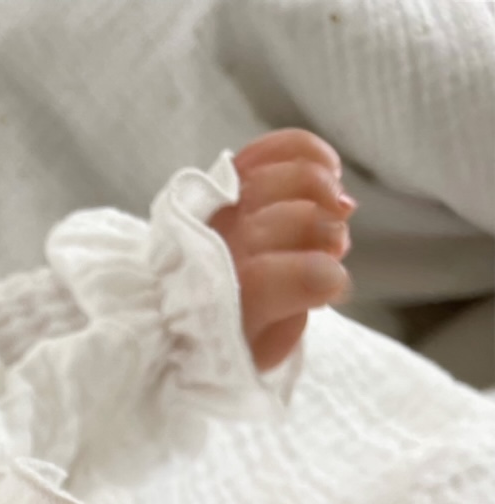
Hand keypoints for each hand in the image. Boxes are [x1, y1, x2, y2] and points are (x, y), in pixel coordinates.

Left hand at [209, 128, 353, 372]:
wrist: (168, 307)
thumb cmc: (225, 333)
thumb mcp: (252, 352)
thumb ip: (287, 323)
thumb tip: (326, 275)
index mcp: (220, 302)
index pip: (268, 278)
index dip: (318, 276)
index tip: (335, 284)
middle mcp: (218, 246)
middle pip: (292, 220)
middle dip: (328, 233)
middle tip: (336, 248)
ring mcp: (223, 207)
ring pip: (290, 177)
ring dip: (327, 192)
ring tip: (336, 211)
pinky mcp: (228, 180)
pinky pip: (273, 149)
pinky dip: (310, 153)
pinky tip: (330, 171)